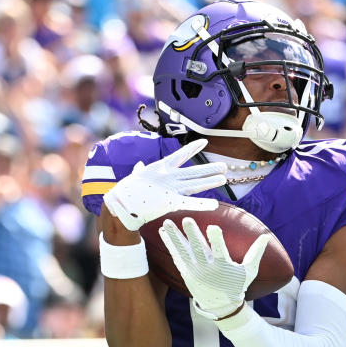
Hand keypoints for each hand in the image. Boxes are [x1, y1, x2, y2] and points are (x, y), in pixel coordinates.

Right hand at [105, 138, 225, 230]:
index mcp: (161, 167)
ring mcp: (171, 188)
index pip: (181, 154)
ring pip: (196, 183)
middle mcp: (170, 176)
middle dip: (210, 169)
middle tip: (224, 166)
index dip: (193, 148)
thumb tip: (139, 165)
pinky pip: (190, 203)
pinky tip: (215, 204)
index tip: (203, 142)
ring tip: (223, 177)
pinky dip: (203, 204)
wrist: (121, 202)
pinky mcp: (171, 201)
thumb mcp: (135, 176)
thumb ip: (139, 170)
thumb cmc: (127, 189)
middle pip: (195, 171)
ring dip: (210, 181)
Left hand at [159, 217, 267, 319]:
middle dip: (192, 234)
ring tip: (167, 223)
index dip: (216, 239)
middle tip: (187, 219)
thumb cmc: (237, 285)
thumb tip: (266, 235)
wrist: (221, 305)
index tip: (212, 227)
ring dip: (174, 236)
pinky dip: (170, 244)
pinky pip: (176, 256)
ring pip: (183, 251)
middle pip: (199, 249)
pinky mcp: (186, 273)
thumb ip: (256, 253)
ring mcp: (194, 271)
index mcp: (223, 267)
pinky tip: (163, 232)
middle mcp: (207, 269)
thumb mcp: (249, 271)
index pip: (220, 251)